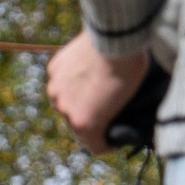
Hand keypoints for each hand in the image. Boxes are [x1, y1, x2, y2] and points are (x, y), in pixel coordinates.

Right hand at [46, 33, 147, 154]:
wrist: (116, 38)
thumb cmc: (130, 71)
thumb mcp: (128, 100)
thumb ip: (113, 116)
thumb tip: (113, 118)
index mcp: (84, 124)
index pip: (95, 146)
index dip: (109, 141)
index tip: (117, 134)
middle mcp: (64, 110)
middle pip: (76, 122)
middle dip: (90, 117)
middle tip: (107, 104)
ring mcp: (56, 88)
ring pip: (66, 100)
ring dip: (77, 97)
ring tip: (94, 83)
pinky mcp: (54, 68)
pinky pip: (62, 80)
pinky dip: (71, 79)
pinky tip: (86, 67)